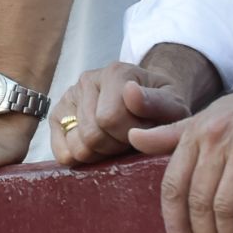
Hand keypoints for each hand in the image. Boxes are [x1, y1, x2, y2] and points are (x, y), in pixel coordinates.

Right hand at [48, 61, 193, 167]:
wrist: (149, 102)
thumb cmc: (163, 108)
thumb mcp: (174, 105)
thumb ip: (158, 102)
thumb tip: (130, 92)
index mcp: (115, 73)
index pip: (109, 118)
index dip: (132, 136)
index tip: (146, 131)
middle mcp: (87, 80)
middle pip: (92, 135)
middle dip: (116, 146)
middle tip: (132, 140)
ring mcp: (70, 96)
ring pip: (78, 146)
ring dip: (101, 153)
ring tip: (116, 142)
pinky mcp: (58, 115)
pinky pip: (61, 151)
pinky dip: (79, 159)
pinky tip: (97, 150)